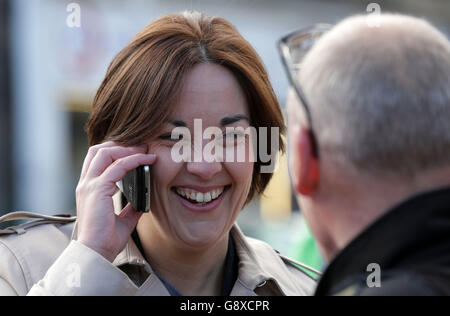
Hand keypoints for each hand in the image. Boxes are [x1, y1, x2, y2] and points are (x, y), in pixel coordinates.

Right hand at [75, 141, 156, 261]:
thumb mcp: (123, 218)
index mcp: (89, 189)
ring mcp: (90, 185)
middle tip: (142, 145)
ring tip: (145, 149)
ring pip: (105, 152)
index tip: (136, 150)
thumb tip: (143, 198)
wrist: (97, 253)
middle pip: (99, 150)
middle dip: (121, 144)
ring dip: (128, 148)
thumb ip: (131, 206)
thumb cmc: (106, 239)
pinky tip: (147, 160)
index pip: (98, 160)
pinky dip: (134, 159)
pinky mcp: (97, 189)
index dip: (116, 151)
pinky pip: (117, 166)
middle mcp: (86, 184)